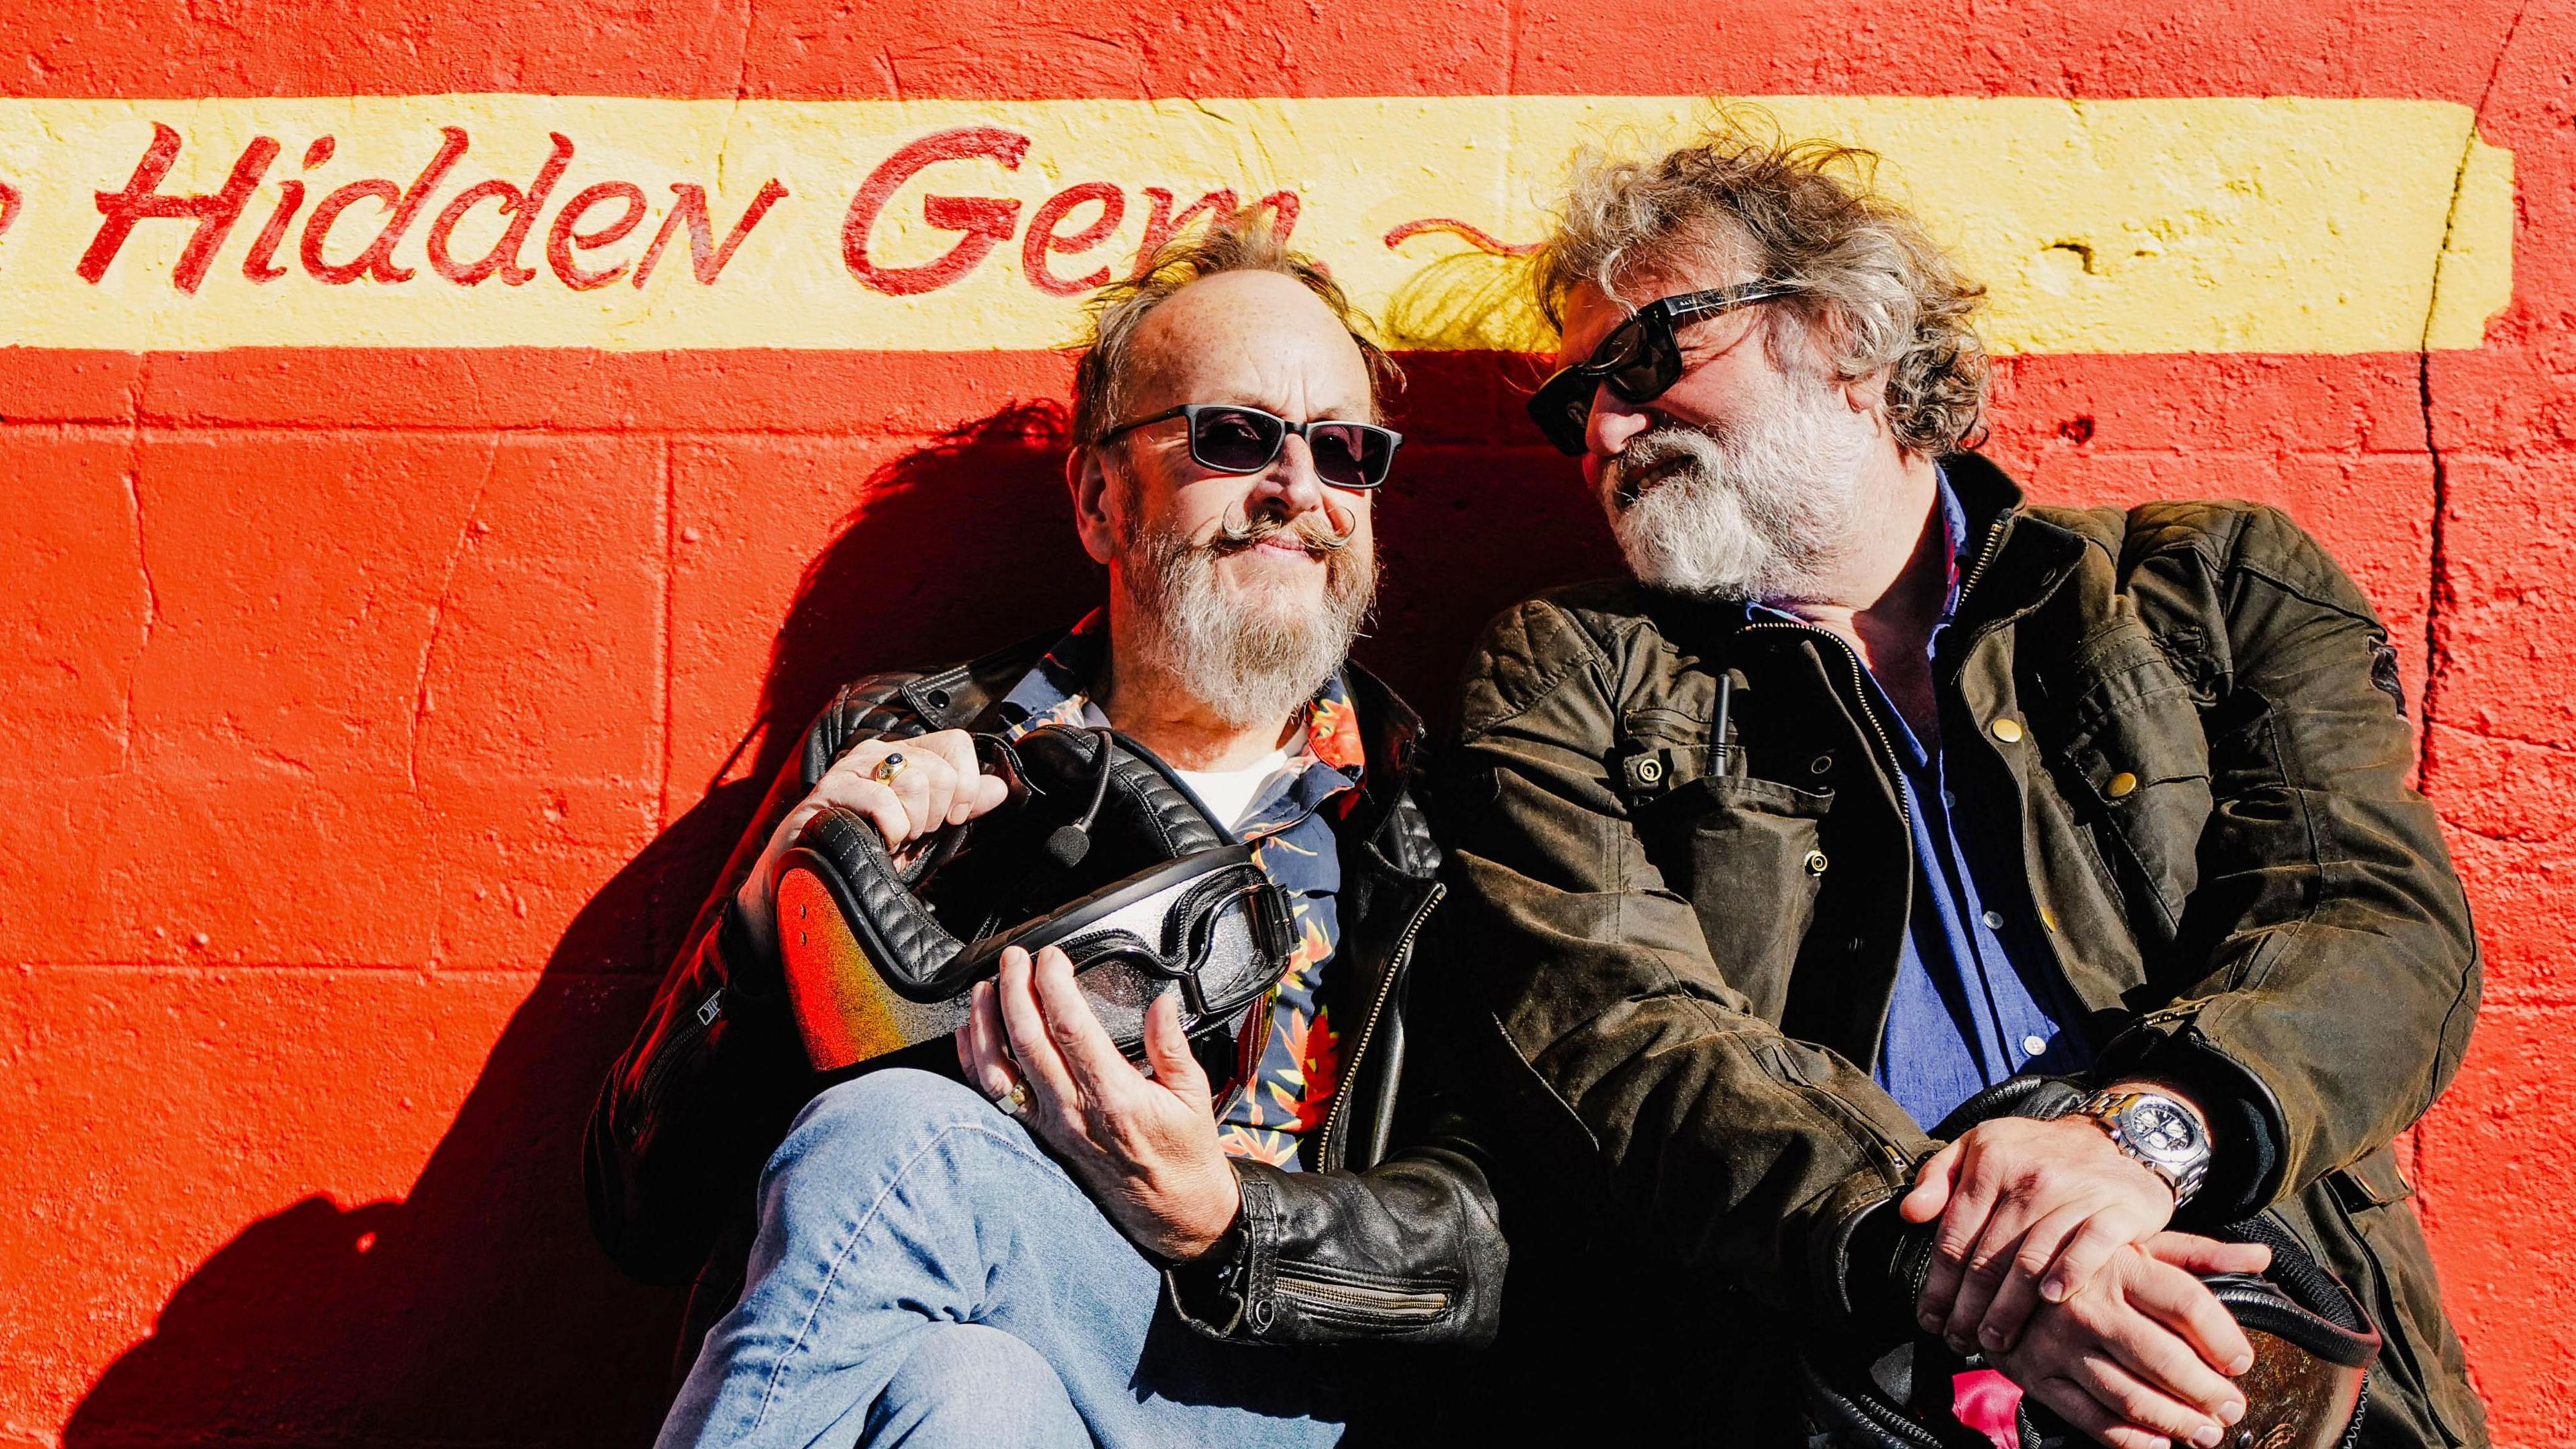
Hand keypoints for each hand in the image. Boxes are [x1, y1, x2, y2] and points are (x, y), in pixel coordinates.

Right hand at [733, 729, 1006, 959]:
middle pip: (941, 769)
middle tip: (914, 833)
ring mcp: (853, 769)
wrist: (809, 877)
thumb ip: (961, 805)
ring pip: (916, 782)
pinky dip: (891, 831)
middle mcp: (879, 753)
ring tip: (894, 838)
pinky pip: (884, 802)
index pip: (957, 743)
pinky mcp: (832, 792)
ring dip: (913, 824)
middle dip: (938, 814)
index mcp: (905, 755)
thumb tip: (1000, 788)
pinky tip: (880, 843)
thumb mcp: (924, 828)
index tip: (954, 817)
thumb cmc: (867, 850)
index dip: (967, 783)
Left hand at [955, 944, 1241, 1260]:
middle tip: (1014, 957)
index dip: (1053, 985)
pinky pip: (995, 1098)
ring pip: (1001, 1069)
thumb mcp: (1194, 1095)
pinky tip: (969, 1036)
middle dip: (1015, 990)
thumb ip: (1172, 1046)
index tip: (1052, 957)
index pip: (1070, 1027)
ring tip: (984, 987)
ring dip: (986, 1024)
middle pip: (1027, 1039)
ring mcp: (1051, 1125)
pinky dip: (975, 1064)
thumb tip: (1161, 1003)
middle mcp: (1074, 1109)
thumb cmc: (1182, 1154)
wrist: (1172, 1213)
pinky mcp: (1040, 1136)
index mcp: (1114, 1094)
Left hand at [1903, 1106, 2186, 1357]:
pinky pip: (2089, 1248)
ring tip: (1995, 1341)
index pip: (1954, 1238)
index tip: (1929, 1318)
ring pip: (2031, 1262)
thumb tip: (1909, 1213)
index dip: (1938, 1286)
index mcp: (1990, 1163)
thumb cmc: (2037, 1152)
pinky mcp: (2117, 1211)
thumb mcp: (1980, 1145)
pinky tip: (2050, 1301)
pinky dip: (2068, 1274)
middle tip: (1959, 1342)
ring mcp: (2075, 1195)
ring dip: (2009, 1309)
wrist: (2117, 1138)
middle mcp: (2030, 1178)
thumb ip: (1938, 1175)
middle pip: (1989, 1259)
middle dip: (1968, 1309)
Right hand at [1990, 1232, 2271, 1448]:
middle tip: (2231, 1407)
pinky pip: (2091, 1418)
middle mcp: (2087, 1305)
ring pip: (2131, 1396)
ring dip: (2177, 1422)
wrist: (1994, 1269)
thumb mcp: (2134, 1241)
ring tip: (2205, 1431)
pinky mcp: (2035, 1375)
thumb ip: (2197, 1253)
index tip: (2241, 1361)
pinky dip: (2131, 1440)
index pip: (2188, 1305)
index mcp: (2117, 1264)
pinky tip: (2158, 1441)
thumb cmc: (2081, 1258)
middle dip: (2208, 1392)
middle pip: (2165, 1359)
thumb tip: (2261, 1255)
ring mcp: (2058, 1344)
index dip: (2224, 1339)